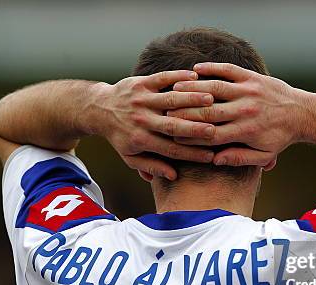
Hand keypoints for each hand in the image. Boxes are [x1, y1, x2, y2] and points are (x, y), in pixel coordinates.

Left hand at [82, 70, 217, 179]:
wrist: (99, 109)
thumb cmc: (120, 136)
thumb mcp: (131, 156)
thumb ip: (151, 167)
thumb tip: (174, 176)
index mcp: (141, 140)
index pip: (171, 150)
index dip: (191, 154)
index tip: (211, 156)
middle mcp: (141, 120)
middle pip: (173, 126)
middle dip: (195, 129)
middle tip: (216, 130)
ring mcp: (141, 100)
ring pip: (170, 100)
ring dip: (191, 99)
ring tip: (211, 100)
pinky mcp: (140, 83)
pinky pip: (162, 78)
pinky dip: (178, 76)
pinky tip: (196, 75)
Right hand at [168, 63, 305, 166]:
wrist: (303, 113)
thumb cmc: (280, 137)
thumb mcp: (263, 155)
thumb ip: (239, 159)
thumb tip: (214, 160)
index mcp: (245, 132)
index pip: (211, 134)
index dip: (190, 135)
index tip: (173, 134)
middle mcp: (245, 110)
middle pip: (208, 110)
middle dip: (184, 111)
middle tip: (164, 110)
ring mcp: (248, 91)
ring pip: (214, 88)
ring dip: (192, 88)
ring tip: (173, 88)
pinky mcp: (252, 77)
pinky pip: (228, 70)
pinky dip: (211, 68)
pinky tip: (195, 70)